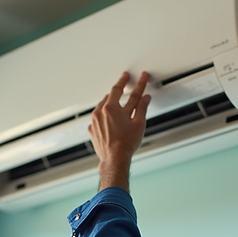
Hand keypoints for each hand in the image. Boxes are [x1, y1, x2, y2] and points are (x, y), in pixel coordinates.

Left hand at [88, 71, 151, 190]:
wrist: (114, 159)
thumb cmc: (126, 144)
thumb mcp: (139, 124)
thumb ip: (142, 108)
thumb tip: (145, 98)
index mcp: (112, 108)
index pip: (125, 90)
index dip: (135, 83)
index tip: (139, 77)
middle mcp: (101, 112)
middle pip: (112, 94)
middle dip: (120, 87)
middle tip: (125, 81)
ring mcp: (95, 120)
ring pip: (102, 105)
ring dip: (110, 100)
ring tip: (117, 100)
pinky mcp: (92, 129)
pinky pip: (97, 117)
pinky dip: (104, 114)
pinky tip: (110, 118)